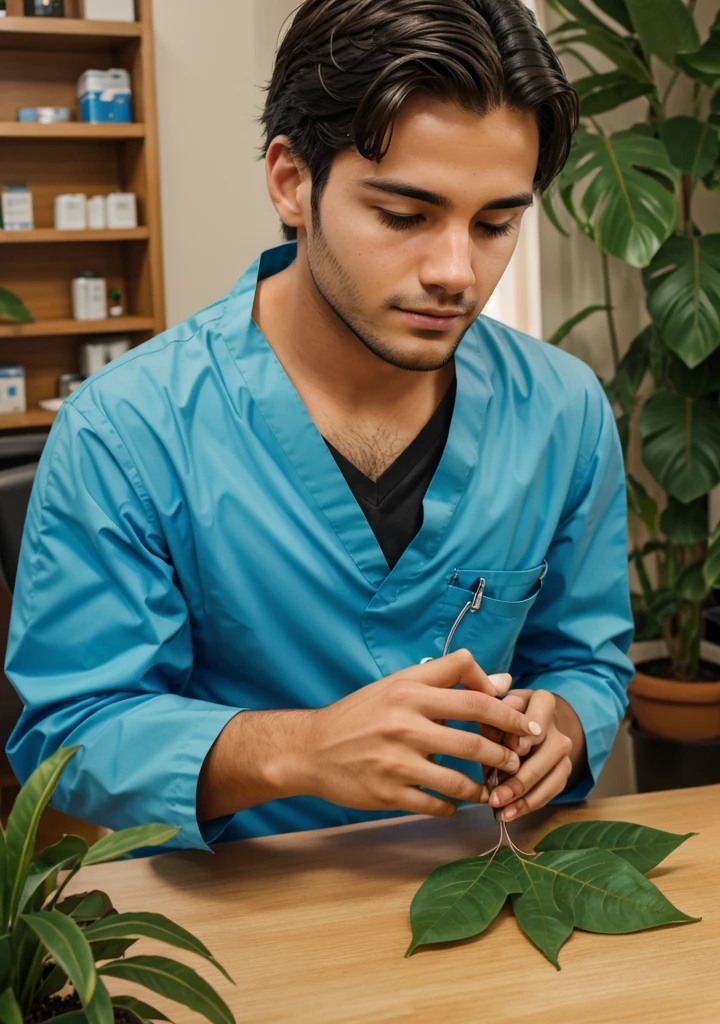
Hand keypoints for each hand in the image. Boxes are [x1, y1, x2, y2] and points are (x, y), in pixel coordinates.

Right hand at [293, 649, 542, 818]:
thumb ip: (449, 678)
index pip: (474, 697)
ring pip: (460, 780)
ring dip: (484, 787)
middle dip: (504, 754)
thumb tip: (502, 680)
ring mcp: (397, 761)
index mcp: (410, 691)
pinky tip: (456, 803)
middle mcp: (405, 724)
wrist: (312, 748)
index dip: (507, 711)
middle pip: (474, 741)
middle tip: (516, 760)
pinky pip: (436, 805)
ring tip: (493, 786)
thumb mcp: (399, 684)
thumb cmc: (361, 713)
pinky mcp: (389, 793)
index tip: (524, 723)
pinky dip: (453, 806)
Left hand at [480, 689, 575, 821]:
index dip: (524, 735)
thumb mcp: (497, 706)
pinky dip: (528, 804)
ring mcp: (564, 752)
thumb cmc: (505, 713)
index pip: (538, 717)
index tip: (512, 750)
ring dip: (524, 798)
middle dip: (520, 778)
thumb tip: (486, 733)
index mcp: (543, 702)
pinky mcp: (564, 771)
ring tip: (500, 811)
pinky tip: (509, 813)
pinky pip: (551, 791)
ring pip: (552, 777)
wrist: (529, 721)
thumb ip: (492, 717)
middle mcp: (558, 727)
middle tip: (496, 795)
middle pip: (547, 754)